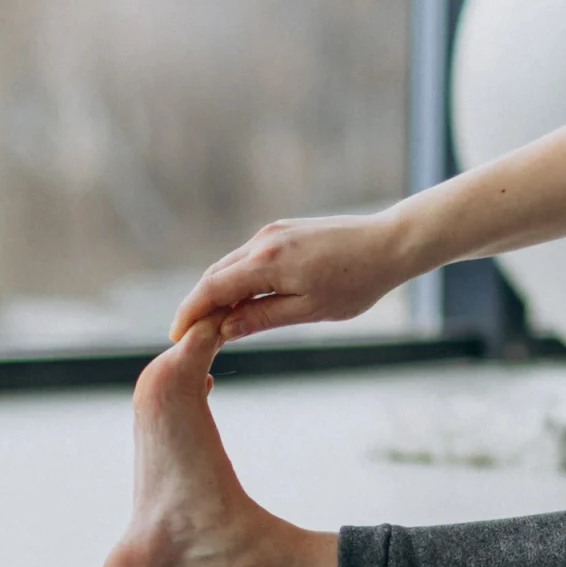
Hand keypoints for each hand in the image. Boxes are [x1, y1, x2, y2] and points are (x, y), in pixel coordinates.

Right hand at [167, 211, 419, 352]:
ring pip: (232, 264)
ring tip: (211, 323)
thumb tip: (223, 329)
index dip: (190, 313)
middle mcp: (263, 242)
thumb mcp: (309, 310)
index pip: (212, 289)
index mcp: (267, 263)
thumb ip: (262, 318)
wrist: (389, 244)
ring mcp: (274, 233)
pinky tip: (241, 299)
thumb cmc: (356, 283)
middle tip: (188, 336)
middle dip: (199, 305)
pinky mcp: (285, 230)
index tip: (176, 336)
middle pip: (216, 275)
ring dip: (218, 291)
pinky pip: (249, 257)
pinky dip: (238, 278)